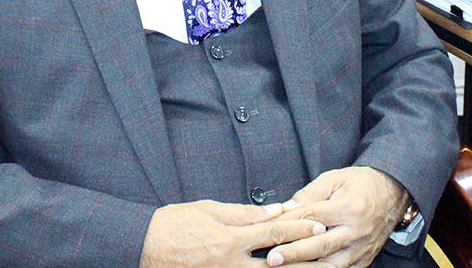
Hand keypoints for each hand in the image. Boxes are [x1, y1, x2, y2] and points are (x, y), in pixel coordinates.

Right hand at [139, 200, 325, 267]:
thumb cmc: (174, 224)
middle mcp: (231, 263)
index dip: (299, 228)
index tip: (319, 225)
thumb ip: (243, 213)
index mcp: (230, 238)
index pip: (274, 232)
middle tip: (330, 255)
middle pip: (277, 262)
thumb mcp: (209, 209)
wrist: (142, 248)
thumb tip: (273, 211)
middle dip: (305, 258)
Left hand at [265, 167, 406, 267]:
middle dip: (294, 253)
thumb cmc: (361, 183)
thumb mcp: (335, 178)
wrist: (393, 193)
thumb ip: (309, 193)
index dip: (289, 223)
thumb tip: (286, 208)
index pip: (313, 217)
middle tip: (272, 258)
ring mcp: (362, 249)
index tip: (269, 229)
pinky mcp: (365, 260)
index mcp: (350, 207)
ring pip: (331, 265)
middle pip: (321, 246)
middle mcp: (358, 231)